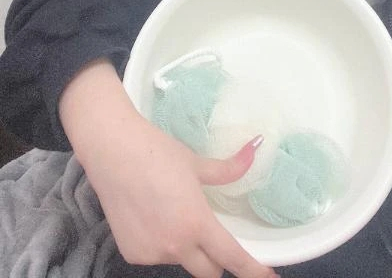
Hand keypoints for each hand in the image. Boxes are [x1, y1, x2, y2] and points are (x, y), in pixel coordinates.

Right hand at [83, 114, 277, 277]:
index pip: (232, 258)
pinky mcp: (131, 253)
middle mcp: (174, 246)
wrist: (113, 150)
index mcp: (196, 224)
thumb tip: (256, 148)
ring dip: (185, 247)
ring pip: (181, 261)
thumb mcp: (197, 163)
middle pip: (208, 271)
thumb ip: (229, 169)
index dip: (254, 272)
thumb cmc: (158, 153)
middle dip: (217, 260)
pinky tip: (152, 216)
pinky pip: (157, 255)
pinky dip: (161, 243)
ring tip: (171, 211)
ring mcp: (151, 253)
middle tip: (213, 234)